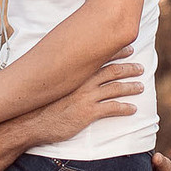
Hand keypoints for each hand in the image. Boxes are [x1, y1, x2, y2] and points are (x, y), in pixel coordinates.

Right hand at [24, 62, 144, 157]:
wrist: (30, 122)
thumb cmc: (38, 104)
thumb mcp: (52, 84)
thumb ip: (64, 76)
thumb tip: (71, 70)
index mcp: (75, 73)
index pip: (100, 57)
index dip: (117, 52)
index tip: (128, 48)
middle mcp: (82, 82)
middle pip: (112, 71)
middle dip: (129, 68)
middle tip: (140, 67)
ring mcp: (86, 97)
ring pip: (115, 88)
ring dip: (130, 87)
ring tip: (140, 87)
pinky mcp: (87, 113)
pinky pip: (112, 108)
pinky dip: (125, 108)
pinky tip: (132, 109)